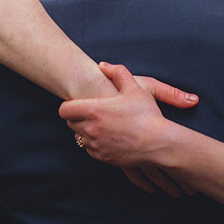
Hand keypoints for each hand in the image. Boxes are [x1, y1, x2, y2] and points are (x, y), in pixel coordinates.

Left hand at [59, 62, 197, 195]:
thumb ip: (117, 72)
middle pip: (70, 123)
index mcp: (94, 110)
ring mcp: (95, 145)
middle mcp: (90, 129)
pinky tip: (109, 137)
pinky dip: (95, 143)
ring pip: (80, 137)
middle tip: (92, 113)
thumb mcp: (135, 88)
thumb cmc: (147, 115)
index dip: (70, 106)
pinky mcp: (103, 158)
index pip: (64, 110)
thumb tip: (103, 65)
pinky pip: (90, 150)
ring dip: (86, 131)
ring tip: (103, 125)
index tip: (79, 104)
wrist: (159, 143)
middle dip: (78, 118)